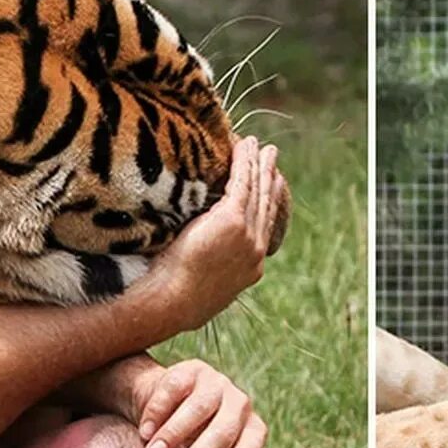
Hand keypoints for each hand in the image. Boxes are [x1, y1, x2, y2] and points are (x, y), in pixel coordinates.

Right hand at [132, 359, 265, 447]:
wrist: (159, 412)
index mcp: (253, 432)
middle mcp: (241, 404)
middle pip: (224, 433)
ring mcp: (217, 383)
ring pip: (200, 409)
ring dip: (174, 435)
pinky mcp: (191, 369)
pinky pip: (174, 389)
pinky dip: (158, 412)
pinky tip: (145, 432)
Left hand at [139, 136, 286, 334]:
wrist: (174, 301)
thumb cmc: (176, 297)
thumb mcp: (202, 283)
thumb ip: (212, 266)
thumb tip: (200, 259)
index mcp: (251, 266)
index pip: (264, 225)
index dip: (269, 201)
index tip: (271, 184)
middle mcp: (256, 250)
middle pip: (266, 204)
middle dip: (270, 178)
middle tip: (273, 158)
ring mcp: (247, 235)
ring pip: (256, 191)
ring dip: (260, 164)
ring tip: (263, 146)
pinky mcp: (232, 221)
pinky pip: (242, 183)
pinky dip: (245, 162)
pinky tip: (246, 147)